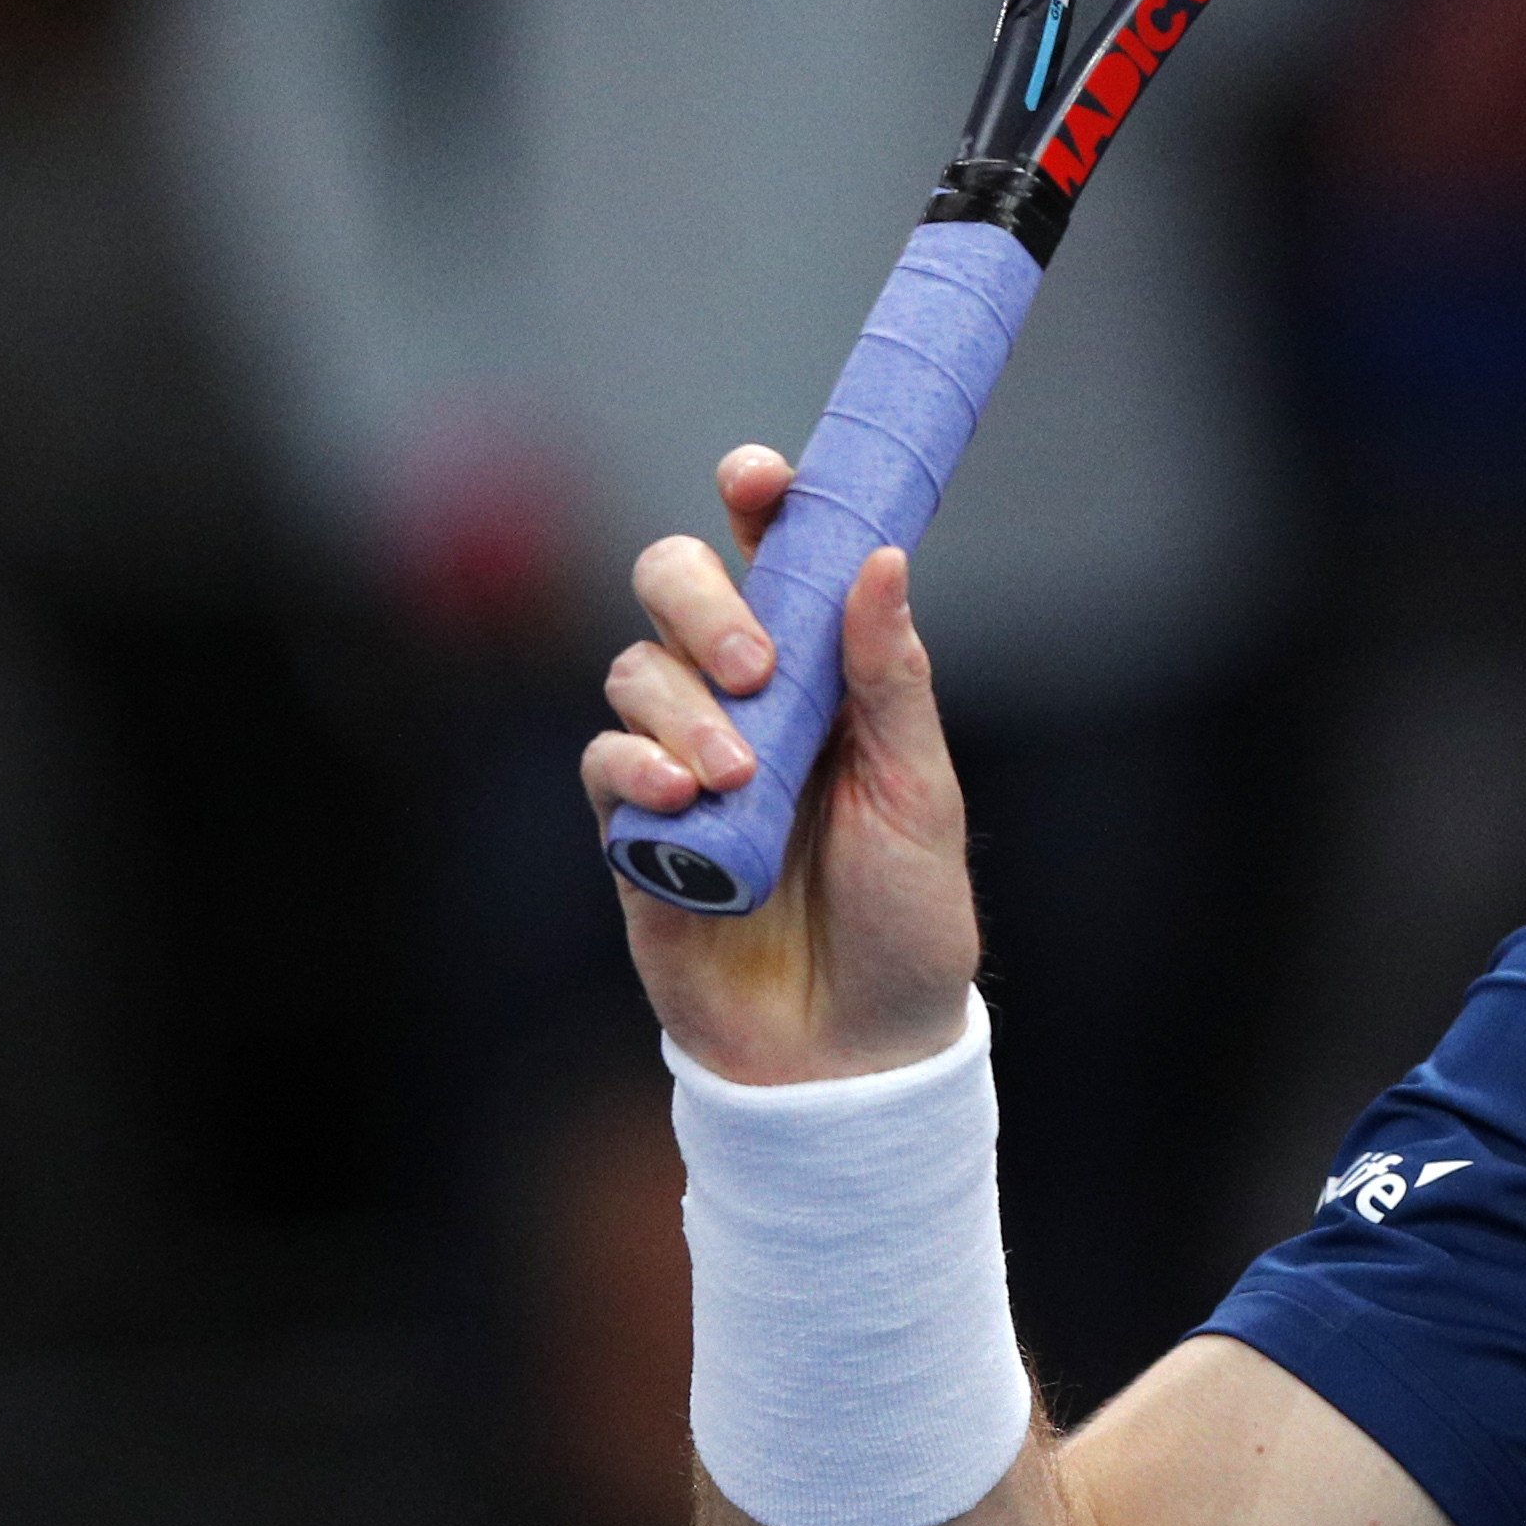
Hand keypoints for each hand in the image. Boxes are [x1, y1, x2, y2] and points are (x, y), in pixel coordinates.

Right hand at [583, 446, 981, 1085]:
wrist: (851, 1050)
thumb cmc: (906, 918)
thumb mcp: (921, 793)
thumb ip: (892, 679)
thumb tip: (880, 558)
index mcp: (827, 673)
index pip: (779, 558)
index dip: (760, 501)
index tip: (756, 476)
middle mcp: (747, 700)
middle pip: (675, 589)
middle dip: (699, 599)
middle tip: (753, 661)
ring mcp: (684, 760)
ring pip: (634, 668)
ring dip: (678, 702)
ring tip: (736, 771)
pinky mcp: (634, 830)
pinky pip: (604, 759)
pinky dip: (633, 761)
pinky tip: (680, 796)